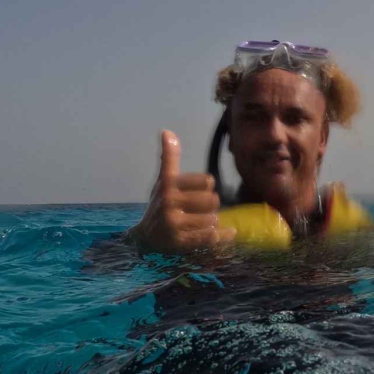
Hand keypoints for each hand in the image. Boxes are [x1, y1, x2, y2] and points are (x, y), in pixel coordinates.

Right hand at [126, 131, 234, 253]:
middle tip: (201, 210)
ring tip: (202, 223)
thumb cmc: (159, 205)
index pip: (207, 180)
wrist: (144, 238)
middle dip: (211, 206)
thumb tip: (167, 131)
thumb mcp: (162, 181)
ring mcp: (174, 223)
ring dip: (212, 222)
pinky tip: (228, 233)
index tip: (199, 190)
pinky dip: (223, 236)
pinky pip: (211, 237)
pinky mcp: (180, 242)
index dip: (207, 186)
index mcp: (168, 184)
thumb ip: (169, 158)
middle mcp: (169, 202)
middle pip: (213, 200)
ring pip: (213, 219)